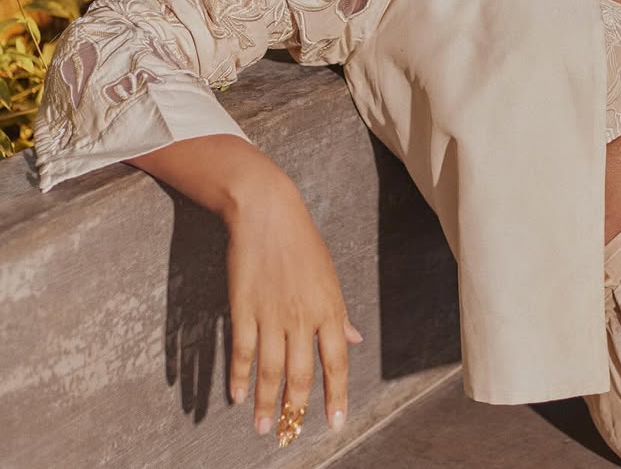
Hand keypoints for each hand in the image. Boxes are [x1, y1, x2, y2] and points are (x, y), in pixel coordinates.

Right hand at [225, 177, 362, 441]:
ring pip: (271, 370)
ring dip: (267, 402)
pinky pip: (243, 352)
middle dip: (297, 409)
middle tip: (290, 434)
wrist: (268, 212)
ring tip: (264, 427)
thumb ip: (340, 313)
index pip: (337, 362)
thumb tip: (355, 339)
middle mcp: (303, 316)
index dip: (337, 395)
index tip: (336, 422)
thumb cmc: (302, 242)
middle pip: (302, 374)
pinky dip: (240, 377)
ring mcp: (272, 314)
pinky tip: (239, 396)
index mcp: (329, 307)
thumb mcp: (329, 275)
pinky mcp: (245, 308)